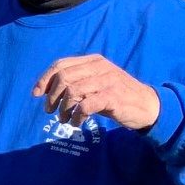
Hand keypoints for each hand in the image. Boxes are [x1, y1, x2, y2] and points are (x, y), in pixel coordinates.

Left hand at [32, 54, 160, 131]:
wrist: (148, 105)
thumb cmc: (117, 96)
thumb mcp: (96, 83)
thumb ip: (76, 81)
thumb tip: (46, 90)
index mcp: (94, 61)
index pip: (61, 64)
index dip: (45, 79)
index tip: (36, 94)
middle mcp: (100, 67)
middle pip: (63, 77)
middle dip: (52, 96)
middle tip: (50, 110)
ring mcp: (107, 81)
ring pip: (72, 91)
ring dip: (63, 108)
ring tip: (64, 119)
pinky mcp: (113, 97)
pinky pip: (85, 105)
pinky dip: (76, 116)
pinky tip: (77, 122)